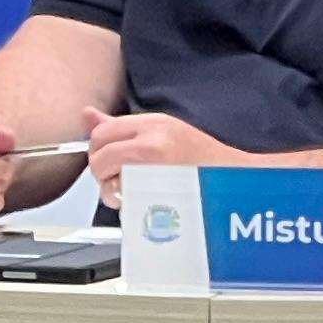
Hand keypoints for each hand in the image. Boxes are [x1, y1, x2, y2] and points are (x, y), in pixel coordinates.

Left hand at [85, 109, 241, 206]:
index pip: (102, 133)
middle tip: (117, 180)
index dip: (98, 151)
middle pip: (99, 157)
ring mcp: (155, 169)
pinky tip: (144, 204)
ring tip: (134, 194)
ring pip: (108, 182)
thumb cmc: (203, 159)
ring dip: (113, 193)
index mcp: (153, 124)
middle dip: (100, 173)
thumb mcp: (162, 131)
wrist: (235, 181)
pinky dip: (127, 208)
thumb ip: (121, 126)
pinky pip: (125, 202)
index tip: (108, 161)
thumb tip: (87, 115)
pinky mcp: (158, 195)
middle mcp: (152, 142)